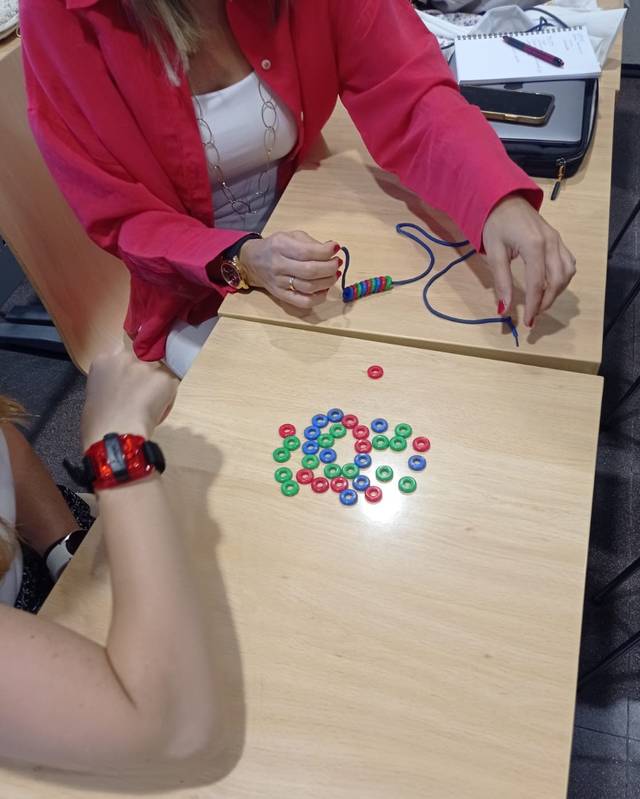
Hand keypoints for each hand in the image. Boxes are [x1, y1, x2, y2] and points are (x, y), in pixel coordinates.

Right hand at [81, 348, 177, 448]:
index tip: (129, 387)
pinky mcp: (165, 376)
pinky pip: (171, 386)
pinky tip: (155, 412)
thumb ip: (110, 381)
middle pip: (143, 361)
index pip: (123, 358)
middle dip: (144, 377)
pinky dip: (167, 399)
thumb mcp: (94, 394)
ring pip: (158, 373)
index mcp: (103, 360)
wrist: (114, 432)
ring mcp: (146, 366)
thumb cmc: (99, 423)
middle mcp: (125, 357)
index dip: (129, 374)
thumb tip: (122, 385)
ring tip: (147, 408)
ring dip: (156, 387)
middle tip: (140, 398)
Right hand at [240, 230, 341, 309]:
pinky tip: (324, 290)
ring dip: (328, 282)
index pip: (307, 252)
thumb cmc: (276, 246)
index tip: (336, 248)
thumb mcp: (291, 236)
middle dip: (330, 268)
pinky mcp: (281, 296)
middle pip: (310, 271)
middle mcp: (278, 265)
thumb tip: (332, 251)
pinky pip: (303, 302)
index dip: (326, 252)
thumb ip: (310, 243)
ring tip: (334, 275)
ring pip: (309, 287)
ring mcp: (279, 283)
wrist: (253, 261)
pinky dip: (318, 298)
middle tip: (337, 264)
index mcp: (281, 246)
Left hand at [482, 194, 575, 326]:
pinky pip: (568, 262)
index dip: (534, 306)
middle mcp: (551, 243)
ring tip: (541, 303)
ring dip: (557, 291)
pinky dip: (563, 277)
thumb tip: (504, 308)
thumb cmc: (495, 223)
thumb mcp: (494, 253)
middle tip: (534, 316)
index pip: (538, 284)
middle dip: (547, 302)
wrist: (504, 198)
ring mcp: (558, 240)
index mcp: (534, 246)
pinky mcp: (558, 239)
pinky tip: (550, 285)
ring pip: (568, 272)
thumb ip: (501, 281)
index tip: (528, 322)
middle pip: (557, 280)